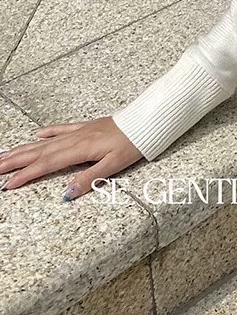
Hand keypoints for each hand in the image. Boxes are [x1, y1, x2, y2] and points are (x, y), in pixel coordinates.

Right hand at [0, 118, 144, 199]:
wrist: (144, 121)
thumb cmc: (132, 143)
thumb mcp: (114, 165)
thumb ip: (90, 179)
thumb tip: (67, 194)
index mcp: (79, 150)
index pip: (46, 165)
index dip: (26, 175)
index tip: (8, 185)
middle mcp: (74, 139)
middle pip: (39, 153)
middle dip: (15, 162)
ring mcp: (78, 132)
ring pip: (45, 142)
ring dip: (24, 149)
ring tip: (6, 155)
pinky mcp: (85, 127)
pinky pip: (61, 129)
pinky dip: (47, 133)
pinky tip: (36, 135)